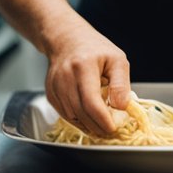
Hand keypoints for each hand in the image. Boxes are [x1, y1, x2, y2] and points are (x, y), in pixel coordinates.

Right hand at [43, 16, 131, 136]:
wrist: (67, 40)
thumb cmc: (94, 49)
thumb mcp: (117, 59)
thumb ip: (121, 83)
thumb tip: (122, 107)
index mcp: (83, 66)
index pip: (91, 102)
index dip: (102, 120)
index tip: (114, 128)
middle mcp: (65, 77)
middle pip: (80, 112)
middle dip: (97, 127)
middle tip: (110, 132)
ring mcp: (54, 86)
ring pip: (71, 116)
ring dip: (88, 126)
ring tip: (102, 126)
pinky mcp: (50, 94)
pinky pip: (64, 114)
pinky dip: (78, 120)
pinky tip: (89, 119)